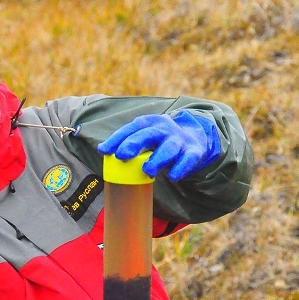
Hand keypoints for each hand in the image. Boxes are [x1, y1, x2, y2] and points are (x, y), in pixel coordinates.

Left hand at [97, 111, 220, 181]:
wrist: (196, 137)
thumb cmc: (161, 140)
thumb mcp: (146, 136)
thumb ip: (128, 143)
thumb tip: (102, 151)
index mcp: (151, 123)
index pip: (132, 128)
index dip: (117, 138)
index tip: (104, 150)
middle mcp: (165, 129)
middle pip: (149, 134)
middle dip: (134, 143)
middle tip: (121, 156)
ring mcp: (180, 140)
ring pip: (169, 148)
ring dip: (157, 159)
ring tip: (147, 171)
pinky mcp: (193, 152)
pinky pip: (187, 159)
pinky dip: (180, 167)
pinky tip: (173, 176)